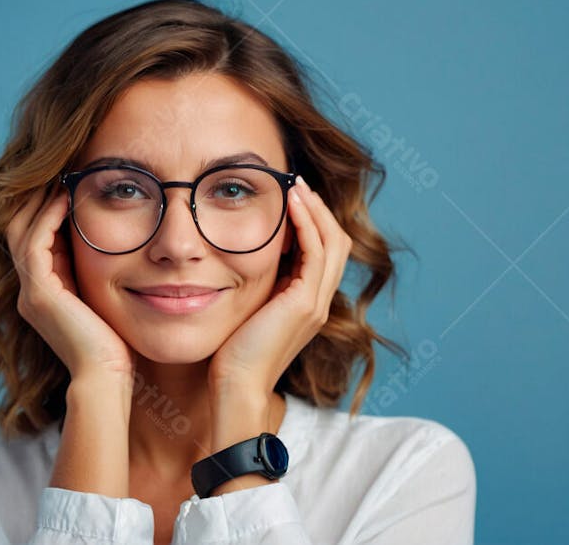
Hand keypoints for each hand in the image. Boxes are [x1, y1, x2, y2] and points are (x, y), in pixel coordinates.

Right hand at [5, 186, 136, 381]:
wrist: (107, 377)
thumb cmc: (114, 346)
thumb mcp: (102, 301)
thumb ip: (97, 277)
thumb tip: (115, 249)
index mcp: (43, 293)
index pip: (35, 239)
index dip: (46, 210)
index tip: (67, 183)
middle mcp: (30, 292)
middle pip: (19, 230)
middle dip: (36, 199)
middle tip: (58, 170)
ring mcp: (31, 292)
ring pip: (22, 232)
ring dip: (40, 201)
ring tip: (60, 176)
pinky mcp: (40, 293)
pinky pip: (36, 244)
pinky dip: (48, 218)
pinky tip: (66, 198)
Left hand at [207, 175, 352, 397]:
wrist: (236, 386)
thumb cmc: (231, 354)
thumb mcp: (246, 309)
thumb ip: (254, 286)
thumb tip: (233, 257)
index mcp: (307, 304)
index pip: (324, 252)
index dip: (313, 221)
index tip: (292, 196)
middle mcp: (318, 303)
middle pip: (337, 242)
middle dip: (319, 209)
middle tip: (297, 182)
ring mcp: (316, 304)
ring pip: (332, 242)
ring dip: (315, 209)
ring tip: (295, 184)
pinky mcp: (305, 304)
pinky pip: (316, 251)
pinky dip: (307, 223)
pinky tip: (290, 203)